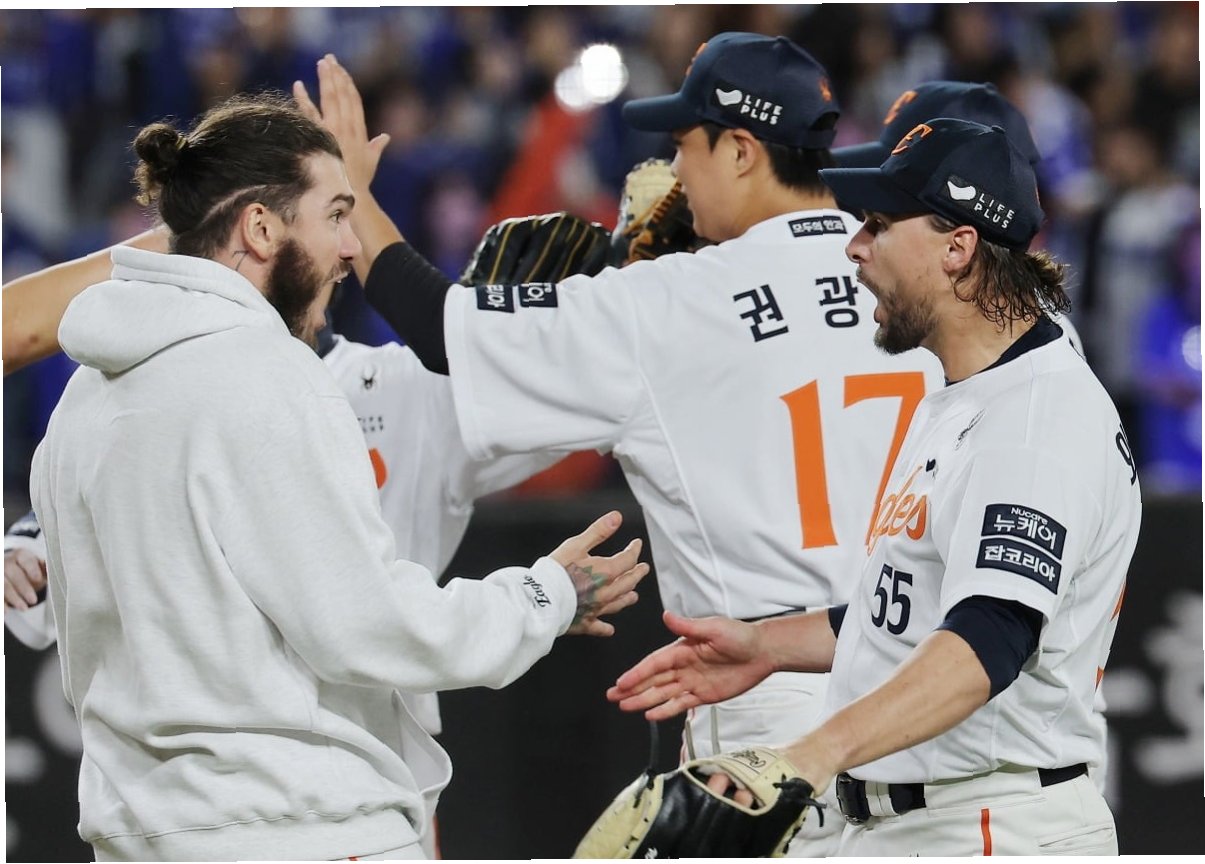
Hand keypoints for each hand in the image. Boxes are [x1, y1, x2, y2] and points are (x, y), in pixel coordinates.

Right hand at [4, 548, 46, 609]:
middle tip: (33, 600)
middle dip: (24, 588)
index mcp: (21, 555)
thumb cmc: (29, 570)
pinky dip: (1, 603)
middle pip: (13, 573)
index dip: (32, 569)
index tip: (38, 579)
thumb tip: (53, 570)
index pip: (26, 560)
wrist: (12, 571)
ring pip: (3, 585)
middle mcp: (7, 562)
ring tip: (24, 608)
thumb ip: (46, 569)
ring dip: (13, 598)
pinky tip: (6, 611)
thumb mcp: (39, 568)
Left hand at [293, 54, 389, 193]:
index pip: (355, 101)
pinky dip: (303, 99)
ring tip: (321, 63)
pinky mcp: (321, 138)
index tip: (342, 70)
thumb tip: (385, 137)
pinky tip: (298, 86)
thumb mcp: (371, 162)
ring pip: (331, 99)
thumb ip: (377, 146)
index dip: (349, 84)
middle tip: (329, 58)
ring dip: (326, 79)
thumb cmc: (359, 182)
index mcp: (360, 131)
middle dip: (337, 75)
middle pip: (343, 95)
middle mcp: (349, 128)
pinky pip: (310, 115)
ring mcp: (335, 132)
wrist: (349, 196)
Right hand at [550, 510, 648, 636]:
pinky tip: (610, 629)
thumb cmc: (556, 570)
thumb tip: (617, 517)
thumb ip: (598, 531)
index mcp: (606, 572)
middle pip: (628, 582)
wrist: (540, 599)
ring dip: (627, 598)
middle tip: (643, 569)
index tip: (637, 544)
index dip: (634, 550)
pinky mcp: (584, 623)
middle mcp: (606, 592)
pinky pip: (598, 627)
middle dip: (637, 574)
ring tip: (634, 596)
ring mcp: (596, 609)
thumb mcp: (576, 545)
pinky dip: (605, 628)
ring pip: (618, 604)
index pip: (628, 559)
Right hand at [606, 611, 773, 719]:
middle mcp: (683, 666)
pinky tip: (651, 715)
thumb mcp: (714, 628)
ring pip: (662, 694)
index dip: (636, 674)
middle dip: (632, 688)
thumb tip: (666, 616)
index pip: (654, 663)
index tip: (621, 683)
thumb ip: (688, 626)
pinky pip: (681, 705)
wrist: (763, 652)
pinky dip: (666, 710)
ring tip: (625, 707)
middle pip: (653, 680)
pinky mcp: (704, 695)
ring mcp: (692, 682)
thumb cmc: (740, 635)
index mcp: (682, 649)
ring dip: (643, 700)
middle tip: (613, 697)